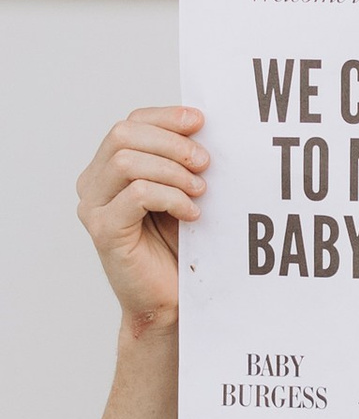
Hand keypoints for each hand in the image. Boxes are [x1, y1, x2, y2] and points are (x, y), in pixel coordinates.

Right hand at [76, 106, 206, 340]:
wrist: (169, 300)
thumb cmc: (177, 247)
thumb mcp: (182, 192)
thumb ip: (180, 160)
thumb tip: (200, 123)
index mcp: (109, 168)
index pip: (130, 123)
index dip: (165, 117)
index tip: (201, 121)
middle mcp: (93, 183)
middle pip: (123, 134)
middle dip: (172, 143)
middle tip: (205, 163)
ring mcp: (93, 207)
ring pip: (127, 161)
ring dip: (173, 171)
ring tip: (200, 192)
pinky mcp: (103, 230)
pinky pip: (137, 194)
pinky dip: (171, 197)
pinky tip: (191, 214)